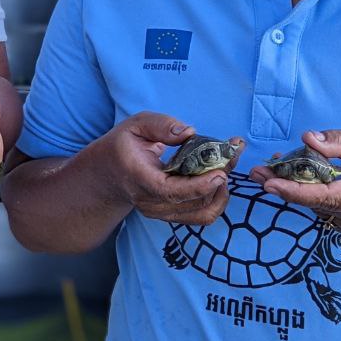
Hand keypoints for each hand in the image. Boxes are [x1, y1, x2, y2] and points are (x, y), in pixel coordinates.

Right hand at [93, 113, 229, 225]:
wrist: (108, 174)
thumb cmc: (123, 146)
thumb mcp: (136, 125)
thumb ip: (161, 125)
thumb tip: (190, 132)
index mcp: (139, 178)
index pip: (169, 191)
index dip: (198, 186)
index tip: (220, 173)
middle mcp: (149, 202)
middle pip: (192, 201)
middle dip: (218, 179)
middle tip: (233, 153)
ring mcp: (161, 213)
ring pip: (202, 212)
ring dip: (222, 190)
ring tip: (227, 164)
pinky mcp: (171, 216)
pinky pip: (201, 216)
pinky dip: (216, 199)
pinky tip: (219, 179)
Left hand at [249, 129, 340, 240]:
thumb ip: (340, 142)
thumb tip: (307, 139)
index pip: (330, 197)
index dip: (296, 191)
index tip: (269, 183)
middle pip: (318, 204)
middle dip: (287, 186)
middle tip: (259, 169)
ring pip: (320, 211)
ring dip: (298, 191)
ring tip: (278, 169)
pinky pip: (328, 215)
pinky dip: (314, 199)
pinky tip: (306, 182)